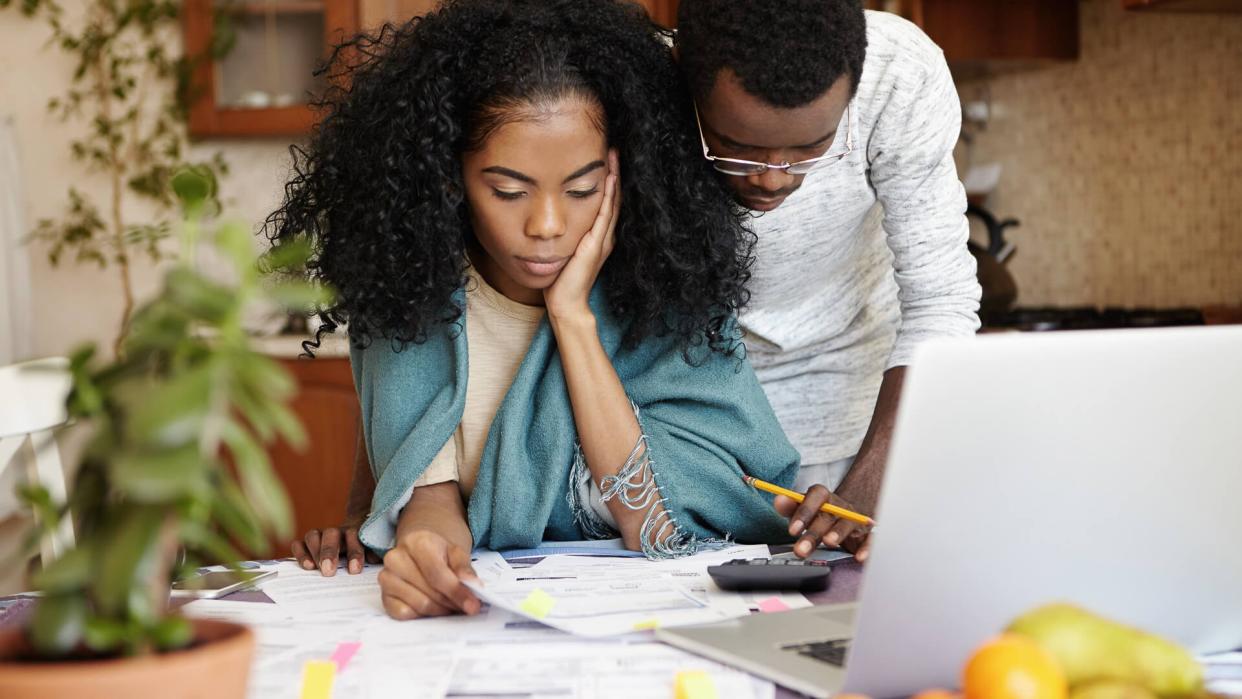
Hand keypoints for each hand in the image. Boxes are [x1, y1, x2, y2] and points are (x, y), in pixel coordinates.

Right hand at [292, 524, 376, 575]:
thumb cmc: (367, 546)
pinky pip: (299, 543)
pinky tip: (306, 566)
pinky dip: (300, 553)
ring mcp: (322, 536)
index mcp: (356, 531)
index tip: (354, 570)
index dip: (354, 553)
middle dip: (329, 552)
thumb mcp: (374, 548)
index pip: (354, 537)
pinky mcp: (308, 543)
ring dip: (314, 551)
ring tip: (315, 568)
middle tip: (329, 571)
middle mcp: (338, 532)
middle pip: (331, 534)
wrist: (357, 529)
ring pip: (313, 535)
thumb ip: (376, 552)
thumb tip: (376, 560)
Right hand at [379, 529, 480, 619]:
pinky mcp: (383, 595)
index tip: (473, 606)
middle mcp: (396, 559)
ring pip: (419, 605)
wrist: (419, 549)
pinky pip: (403, 614)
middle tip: (465, 607)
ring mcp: (386, 577)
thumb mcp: (456, 553)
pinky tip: (431, 606)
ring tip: (450, 605)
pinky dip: (421, 615)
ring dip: (439, 610)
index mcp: (416, 543)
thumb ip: (464, 569)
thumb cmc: (438, 552)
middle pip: (429, 592)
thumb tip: (473, 585)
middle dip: (451, 603)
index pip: (438, 574)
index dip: (457, 593)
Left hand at [544, 149, 619, 319]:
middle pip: (613, 198)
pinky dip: (608, 197)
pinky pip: (604, 215)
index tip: (606, 159)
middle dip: (614, 173)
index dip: (608, 181)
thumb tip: (552, 219)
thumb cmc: (561, 281)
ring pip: (612, 203)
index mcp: (598, 237)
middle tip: (615, 149)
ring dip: (614, 178)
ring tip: (614, 156)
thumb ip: (564, 236)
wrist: (566, 304)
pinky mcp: (595, 245)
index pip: (606, 203)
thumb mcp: (564, 251)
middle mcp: (604, 236)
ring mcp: (602, 240)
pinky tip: (610, 179)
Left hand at [774, 486, 872, 562]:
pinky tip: (858, 558)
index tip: (791, 530)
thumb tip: (779, 500)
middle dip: (813, 533)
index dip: (804, 512)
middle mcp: (840, 506)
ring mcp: (854, 519)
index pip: (815, 497)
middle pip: (827, 516)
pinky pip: (869, 539)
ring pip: (846, 524)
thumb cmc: (819, 515)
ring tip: (828, 543)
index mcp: (824, 497)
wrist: (845, 517)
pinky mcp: (866, 534)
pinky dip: (865, 548)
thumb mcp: (803, 511)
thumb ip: (790, 506)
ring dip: (837, 534)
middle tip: (800, 550)